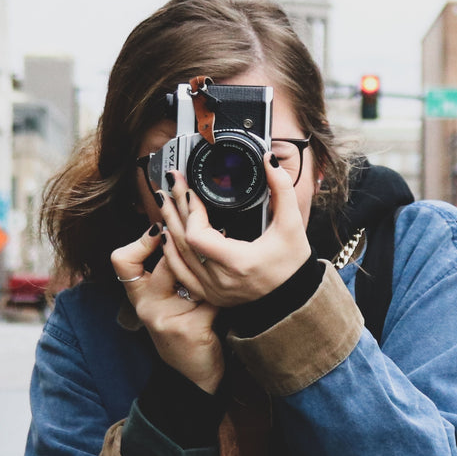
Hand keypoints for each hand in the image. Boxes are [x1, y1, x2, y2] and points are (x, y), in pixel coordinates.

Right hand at [110, 226, 224, 393]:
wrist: (196, 377)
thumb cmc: (184, 332)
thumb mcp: (167, 303)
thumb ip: (168, 273)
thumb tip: (181, 230)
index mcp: (140, 297)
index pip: (123, 261)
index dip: (140, 242)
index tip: (160, 229)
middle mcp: (148, 307)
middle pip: (166, 262)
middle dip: (188, 245)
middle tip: (206, 231)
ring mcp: (167, 318)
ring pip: (193, 278)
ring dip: (210, 271)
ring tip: (221, 264)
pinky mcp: (189, 328)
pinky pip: (213, 298)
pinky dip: (225, 296)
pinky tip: (231, 296)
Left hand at [158, 154, 311, 306]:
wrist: (292, 295)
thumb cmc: (292, 263)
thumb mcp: (292, 224)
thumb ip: (281, 189)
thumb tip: (268, 160)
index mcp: (238, 262)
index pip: (198, 237)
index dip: (191, 212)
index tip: (191, 191)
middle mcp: (220, 280)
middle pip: (183, 242)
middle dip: (175, 208)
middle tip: (171, 183)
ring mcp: (212, 290)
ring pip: (178, 257)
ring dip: (169, 226)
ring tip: (164, 201)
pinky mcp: (209, 294)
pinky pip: (181, 273)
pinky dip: (171, 252)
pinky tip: (166, 234)